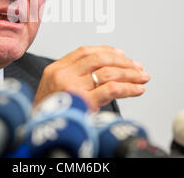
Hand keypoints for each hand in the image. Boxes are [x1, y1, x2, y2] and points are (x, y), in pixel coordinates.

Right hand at [33, 45, 150, 111]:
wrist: (41, 132)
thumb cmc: (50, 113)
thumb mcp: (54, 87)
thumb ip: (74, 75)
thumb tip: (106, 69)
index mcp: (56, 68)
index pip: (85, 51)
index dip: (107, 50)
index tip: (122, 54)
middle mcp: (63, 74)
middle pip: (99, 59)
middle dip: (123, 62)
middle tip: (137, 66)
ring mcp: (73, 87)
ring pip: (108, 73)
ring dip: (130, 74)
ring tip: (142, 77)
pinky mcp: (84, 101)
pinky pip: (112, 89)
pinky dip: (129, 88)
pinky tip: (137, 89)